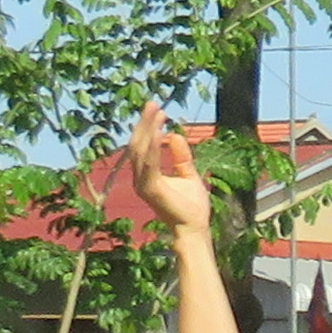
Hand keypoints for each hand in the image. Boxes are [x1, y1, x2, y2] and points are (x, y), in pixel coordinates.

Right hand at [130, 101, 215, 234]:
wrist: (193, 229)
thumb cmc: (191, 206)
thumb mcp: (188, 175)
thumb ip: (181, 157)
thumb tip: (175, 136)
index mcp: (146, 175)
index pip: (142, 146)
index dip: (147, 127)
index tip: (157, 109)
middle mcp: (140, 178)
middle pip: (138, 145)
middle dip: (145, 123)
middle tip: (153, 103)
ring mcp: (143, 184)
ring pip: (141, 151)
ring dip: (148, 130)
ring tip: (156, 112)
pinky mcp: (151, 189)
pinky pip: (150, 164)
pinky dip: (153, 147)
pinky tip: (159, 133)